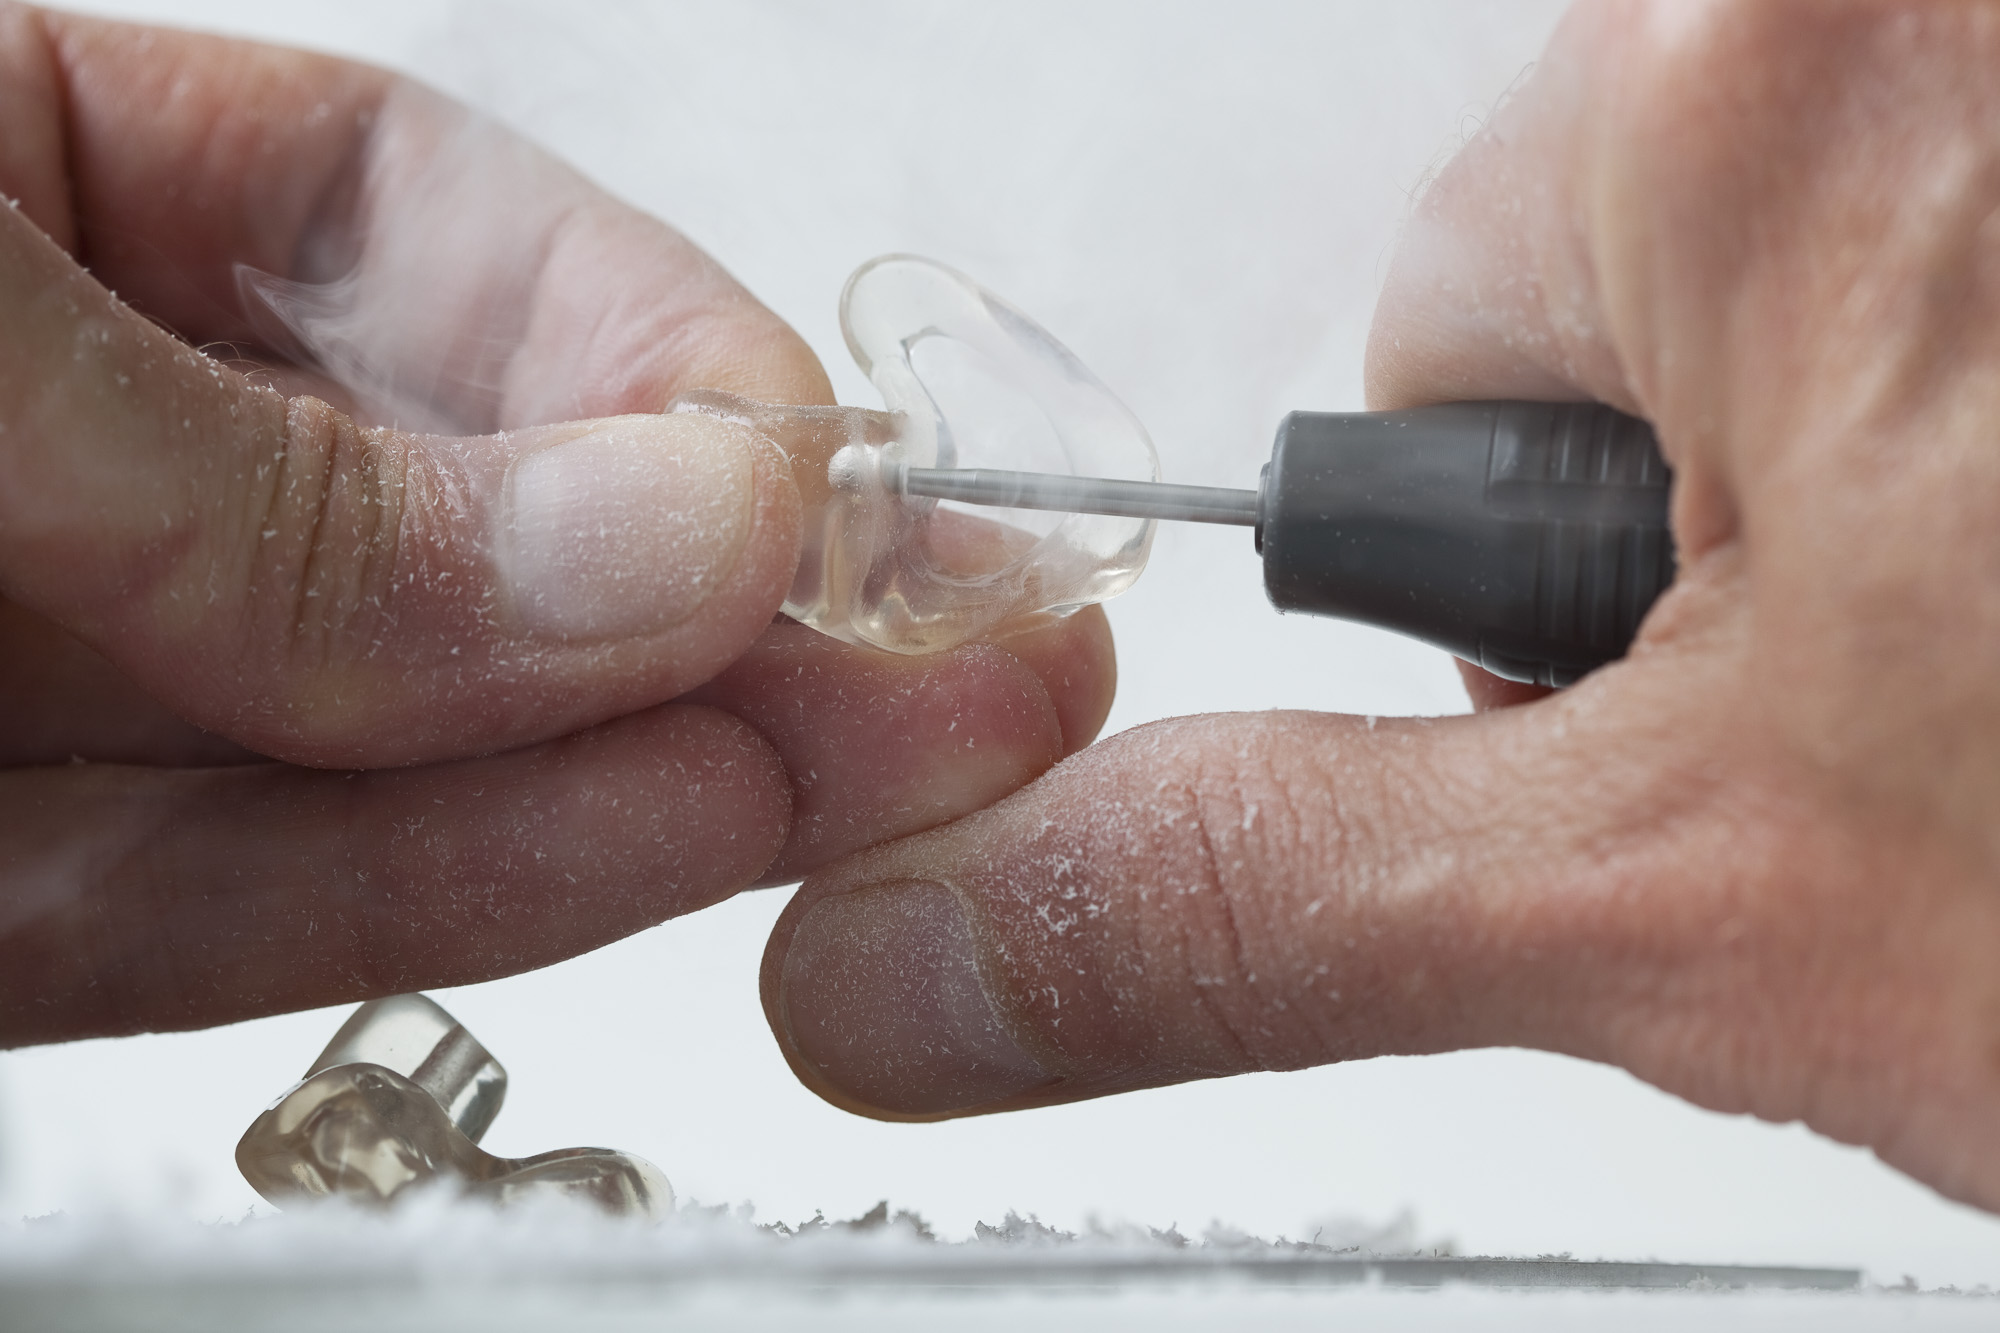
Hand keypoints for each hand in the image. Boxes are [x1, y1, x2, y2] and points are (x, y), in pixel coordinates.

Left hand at [0, 7, 1111, 1044]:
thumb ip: (287, 483)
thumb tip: (669, 545)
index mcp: (13, 192)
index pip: (413, 222)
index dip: (650, 349)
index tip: (808, 482)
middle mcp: (48, 434)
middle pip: (444, 508)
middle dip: (717, 596)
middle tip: (968, 650)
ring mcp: (10, 665)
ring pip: (377, 732)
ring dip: (645, 760)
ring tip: (886, 764)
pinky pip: (222, 894)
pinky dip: (442, 891)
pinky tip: (662, 846)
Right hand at [761, 0, 1999, 1211]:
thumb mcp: (1686, 907)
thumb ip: (1253, 896)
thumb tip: (908, 948)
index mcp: (1734, 92)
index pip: (1429, 330)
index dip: (1539, 558)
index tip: (1717, 648)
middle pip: (1639, 255)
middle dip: (1723, 489)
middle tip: (1922, 664)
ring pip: (1833, 229)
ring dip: (1895, 434)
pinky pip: (1982, 191)